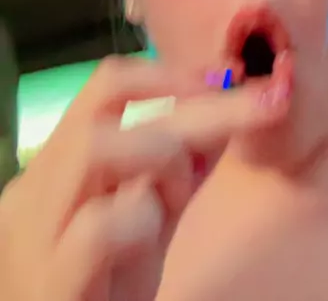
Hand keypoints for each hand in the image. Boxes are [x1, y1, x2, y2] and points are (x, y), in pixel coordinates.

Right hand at [0, 56, 285, 300]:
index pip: (106, 87)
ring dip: (163, 155)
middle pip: (106, 103)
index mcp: (55, 168)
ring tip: (180, 196)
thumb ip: (181, 166)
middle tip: (266, 103)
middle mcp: (33, 192)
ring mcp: (33, 236)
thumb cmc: (106, 291)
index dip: (170, 76)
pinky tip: (151, 238)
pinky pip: (99, 228)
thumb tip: (228, 103)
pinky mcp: (49, 284)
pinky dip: (143, 220)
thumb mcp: (151, 218)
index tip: (227, 82)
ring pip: (94, 146)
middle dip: (195, 99)